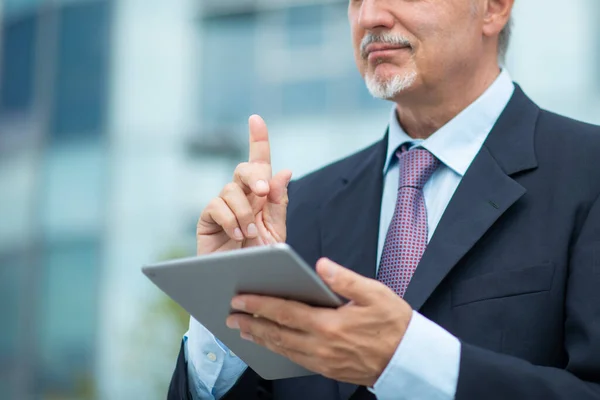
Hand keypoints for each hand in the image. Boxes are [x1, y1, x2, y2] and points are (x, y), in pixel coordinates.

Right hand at [196, 115, 291, 253]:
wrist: (243, 282)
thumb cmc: (260, 257)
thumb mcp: (275, 232)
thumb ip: (279, 203)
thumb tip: (284, 171)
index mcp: (261, 195)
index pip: (259, 162)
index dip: (258, 139)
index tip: (256, 119)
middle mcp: (241, 195)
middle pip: (244, 169)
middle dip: (254, 176)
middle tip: (263, 193)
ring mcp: (223, 206)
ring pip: (230, 189)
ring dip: (243, 211)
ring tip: (251, 234)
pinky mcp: (208, 219)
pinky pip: (215, 206)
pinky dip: (230, 219)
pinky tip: (238, 235)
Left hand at [225, 258, 412, 386]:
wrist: (409, 358)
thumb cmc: (394, 323)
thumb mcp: (375, 294)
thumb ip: (345, 279)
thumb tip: (321, 265)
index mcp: (329, 324)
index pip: (285, 312)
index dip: (259, 305)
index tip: (239, 299)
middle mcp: (321, 346)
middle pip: (277, 334)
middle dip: (251, 323)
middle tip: (230, 315)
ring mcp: (323, 361)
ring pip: (283, 350)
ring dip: (260, 339)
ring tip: (243, 331)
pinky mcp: (327, 370)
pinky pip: (295, 361)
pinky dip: (278, 352)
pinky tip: (271, 346)